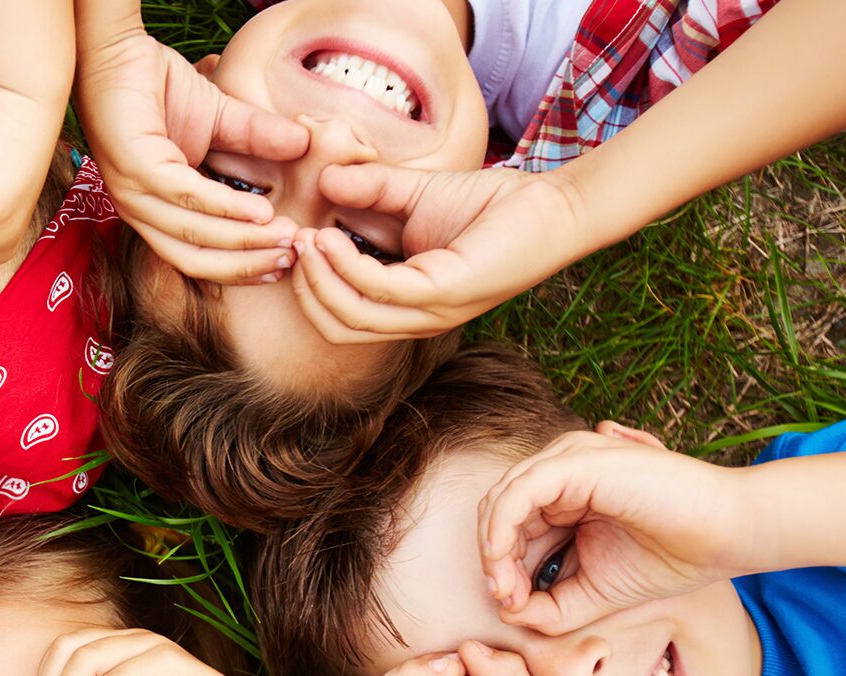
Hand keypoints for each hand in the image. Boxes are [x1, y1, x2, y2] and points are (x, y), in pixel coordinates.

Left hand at [75, 27, 307, 282]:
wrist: (119, 49)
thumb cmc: (158, 86)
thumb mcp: (219, 118)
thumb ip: (256, 137)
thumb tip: (304, 145)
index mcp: (155, 210)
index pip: (198, 257)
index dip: (242, 266)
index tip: (285, 263)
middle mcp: (139, 210)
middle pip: (195, 259)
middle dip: (247, 263)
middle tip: (291, 257)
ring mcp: (133, 191)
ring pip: (193, 234)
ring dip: (244, 241)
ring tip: (284, 236)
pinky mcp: (135, 166)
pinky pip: (186, 196)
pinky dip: (225, 207)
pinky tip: (260, 211)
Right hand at [287, 163, 589, 341]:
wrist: (552, 205)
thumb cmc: (492, 205)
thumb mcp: (415, 194)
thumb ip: (371, 190)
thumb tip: (323, 180)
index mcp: (406, 304)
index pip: (340, 316)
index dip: (308, 283)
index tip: (293, 239)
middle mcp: (416, 318)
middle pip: (337, 326)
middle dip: (305, 287)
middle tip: (292, 242)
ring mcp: (431, 311)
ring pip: (351, 316)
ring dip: (318, 278)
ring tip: (307, 237)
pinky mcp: (446, 294)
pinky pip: (379, 290)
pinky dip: (347, 266)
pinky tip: (331, 235)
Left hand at [478, 423, 753, 634]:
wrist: (727, 535)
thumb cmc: (670, 559)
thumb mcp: (595, 593)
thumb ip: (551, 606)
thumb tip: (506, 612)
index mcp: (566, 498)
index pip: (510, 528)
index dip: (501, 568)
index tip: (511, 607)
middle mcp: (562, 473)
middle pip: (499, 513)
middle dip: (493, 561)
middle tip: (505, 600)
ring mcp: (569, 461)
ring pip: (502, 499)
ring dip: (494, 549)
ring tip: (507, 589)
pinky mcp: (577, 461)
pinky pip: (519, 490)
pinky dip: (502, 526)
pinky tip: (503, 559)